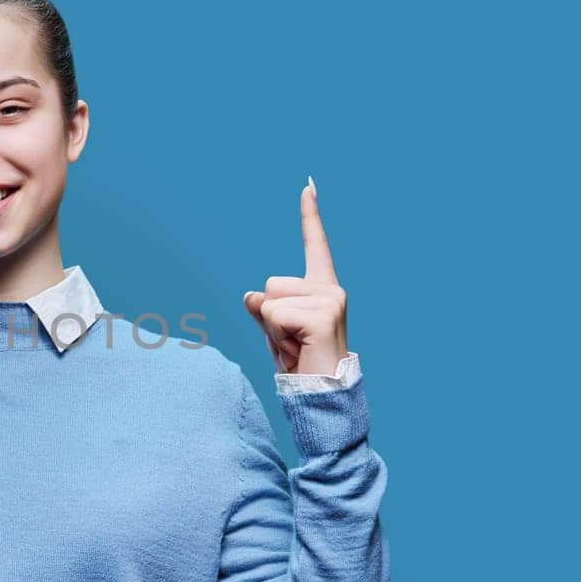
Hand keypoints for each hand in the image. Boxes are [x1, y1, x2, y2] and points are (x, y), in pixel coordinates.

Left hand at [242, 177, 349, 375]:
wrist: (323, 396)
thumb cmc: (300, 364)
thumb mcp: (275, 331)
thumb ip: (263, 309)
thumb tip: (250, 296)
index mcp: (322, 288)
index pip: (314, 245)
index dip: (309, 216)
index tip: (307, 185)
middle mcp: (330, 289)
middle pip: (270, 284)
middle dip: (269, 316)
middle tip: (290, 341)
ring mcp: (330, 300)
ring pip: (269, 300)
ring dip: (271, 328)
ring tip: (295, 346)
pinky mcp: (322, 316)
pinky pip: (273, 315)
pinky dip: (276, 337)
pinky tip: (297, 349)